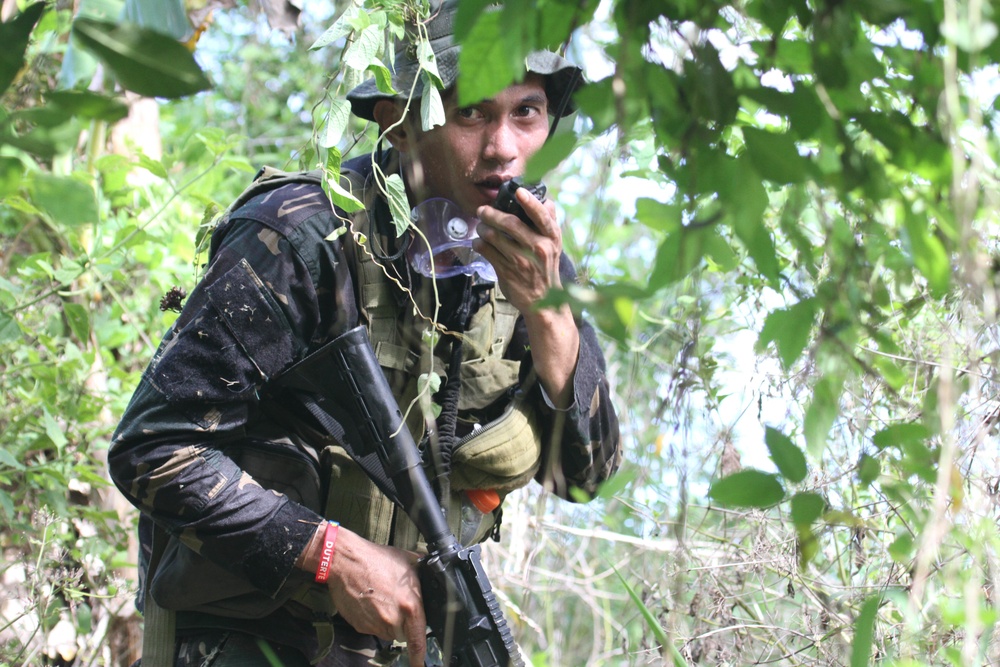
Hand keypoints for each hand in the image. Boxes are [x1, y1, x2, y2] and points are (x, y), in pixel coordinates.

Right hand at [299, 525, 426, 665]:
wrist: (345, 561)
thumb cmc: (375, 559)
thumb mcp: (408, 561)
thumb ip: (423, 575)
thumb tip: (434, 576)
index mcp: (409, 605)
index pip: (418, 639)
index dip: (420, 656)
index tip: (420, 665)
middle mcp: (393, 619)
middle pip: (403, 633)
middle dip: (402, 622)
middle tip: (395, 602)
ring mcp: (375, 624)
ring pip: (387, 631)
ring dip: (387, 621)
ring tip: (381, 598)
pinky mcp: (360, 625)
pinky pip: (372, 628)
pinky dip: (373, 618)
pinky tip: (370, 600)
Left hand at [473, 187, 561, 314]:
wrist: (543, 303)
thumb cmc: (546, 269)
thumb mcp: (554, 246)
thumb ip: (549, 223)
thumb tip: (546, 199)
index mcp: (551, 239)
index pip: (542, 216)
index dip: (530, 202)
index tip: (519, 191)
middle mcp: (538, 248)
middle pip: (511, 223)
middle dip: (492, 213)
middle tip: (482, 210)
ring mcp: (521, 260)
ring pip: (494, 236)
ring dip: (482, 228)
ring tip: (481, 228)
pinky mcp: (506, 271)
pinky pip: (486, 250)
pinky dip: (479, 244)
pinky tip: (479, 243)